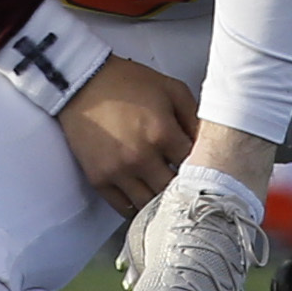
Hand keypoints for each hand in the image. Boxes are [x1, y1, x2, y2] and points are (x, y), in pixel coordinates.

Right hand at [57, 53, 197, 213]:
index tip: (204, 169)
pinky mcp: (99, 179)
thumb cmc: (127, 82)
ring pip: (151, 206)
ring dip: (161, 202)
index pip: (196, 167)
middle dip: (184, 188)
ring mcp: (118, 171)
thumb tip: (210, 144)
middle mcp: (141, 157)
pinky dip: (137, 208)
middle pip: (175, 191)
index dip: (203, 168)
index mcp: (162, 132)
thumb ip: (194, 116)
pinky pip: (124, 208)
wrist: (81, 82)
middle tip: (187, 185)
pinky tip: (145, 198)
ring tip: (166, 194)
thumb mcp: (170, 88)